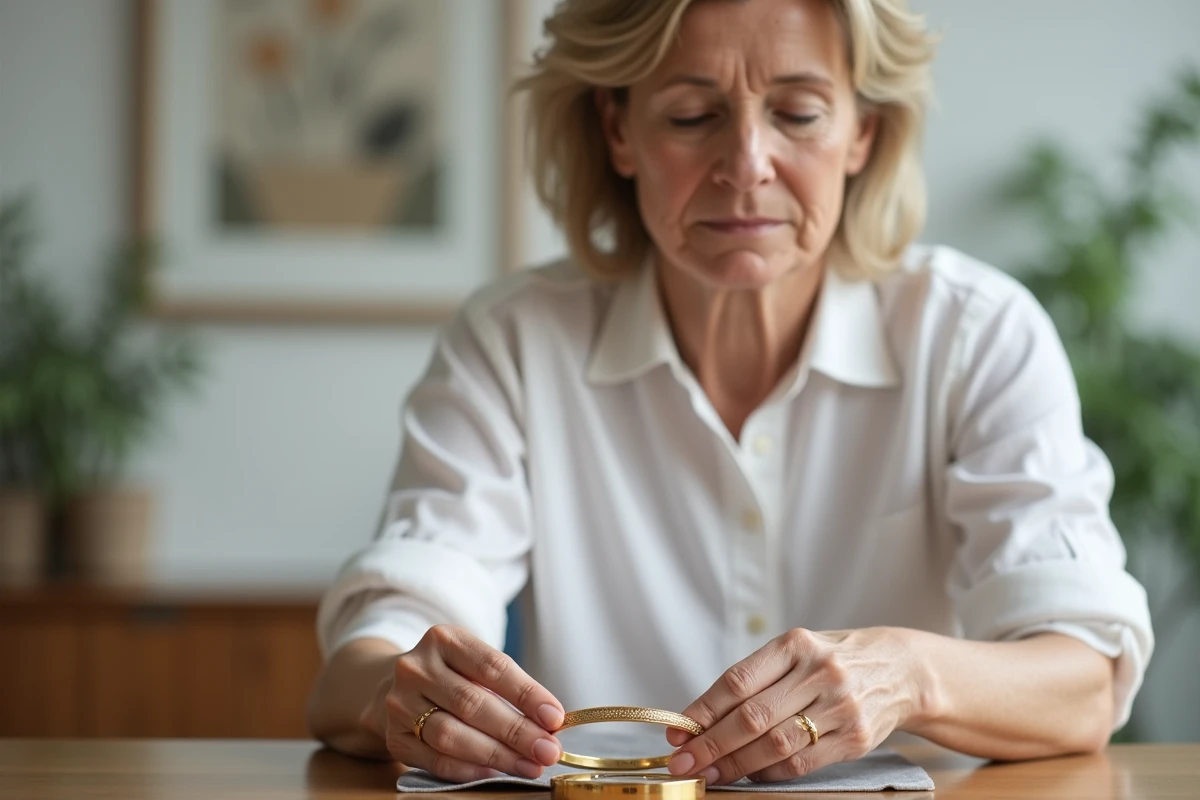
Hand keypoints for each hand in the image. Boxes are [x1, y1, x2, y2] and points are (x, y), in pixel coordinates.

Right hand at [364, 625, 564, 780]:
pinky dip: (468, 770)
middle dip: (516, 731)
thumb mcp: (474, 664)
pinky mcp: (393, 737)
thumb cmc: (451, 674)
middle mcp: (416, 668)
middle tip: (547, 750)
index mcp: (443, 639)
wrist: (393, 684)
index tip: (554, 717)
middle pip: (472, 703)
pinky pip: (434, 760)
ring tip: (529, 765)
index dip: (526, 694)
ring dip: (496, 755)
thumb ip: (509, 687)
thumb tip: (549, 722)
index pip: (491, 666)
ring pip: (451, 735)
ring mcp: (399, 703)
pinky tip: (495, 773)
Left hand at [664, 627, 925, 784]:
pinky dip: (769, 774)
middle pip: (752, 717)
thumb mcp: (797, 652)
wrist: (901, 670)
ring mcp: (840, 706)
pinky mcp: (855, 738)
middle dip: (711, 744)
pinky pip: (801, 764)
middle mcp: (819, 672)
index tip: (677, 730)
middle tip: (682, 761)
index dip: (703, 710)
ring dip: (735, 764)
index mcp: (796, 644)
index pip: (737, 681)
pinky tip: (749, 775)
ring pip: (774, 744)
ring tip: (709, 773)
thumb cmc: (833, 660)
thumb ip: (756, 679)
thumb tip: (700, 718)